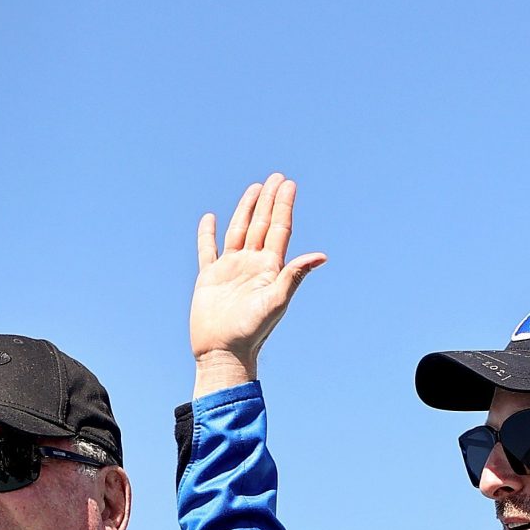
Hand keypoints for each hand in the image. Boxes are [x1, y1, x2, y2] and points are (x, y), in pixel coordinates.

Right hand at [190, 174, 326, 394]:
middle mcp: (251, 265)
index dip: (284, 206)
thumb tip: (321, 255)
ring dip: (246, 209)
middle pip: (261, 224)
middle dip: (269, 201)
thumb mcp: (276, 301)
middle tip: (276, 177)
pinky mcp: (209, 277)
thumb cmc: (252, 331)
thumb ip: (295, 275)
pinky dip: (208, 234)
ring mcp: (230, 269)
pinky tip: (211, 218)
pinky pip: (208, 249)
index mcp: (269, 268)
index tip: (288, 184)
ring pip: (239, 231)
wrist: (224, 352)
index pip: (279, 229)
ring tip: (254, 189)